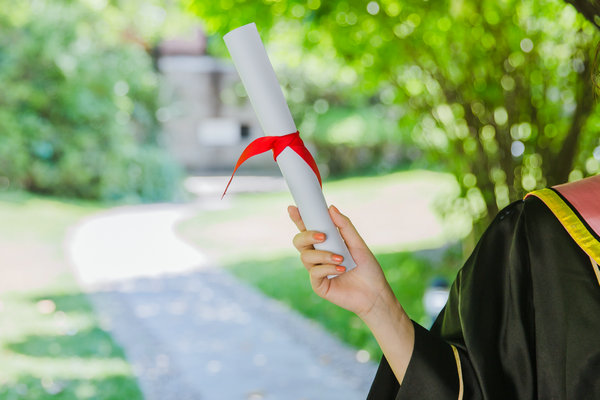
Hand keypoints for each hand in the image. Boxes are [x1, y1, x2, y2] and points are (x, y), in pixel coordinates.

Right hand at [288, 204, 394, 319]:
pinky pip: (314, 272)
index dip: (298, 219)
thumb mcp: (357, 243)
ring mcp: (316, 270)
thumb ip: (344, 226)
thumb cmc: (367, 268)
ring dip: (323, 255)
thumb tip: (331, 208)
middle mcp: (317, 256)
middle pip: (299, 241)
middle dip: (307, 236)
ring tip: (341, 258)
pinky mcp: (318, 284)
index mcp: (325, 244)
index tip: (293, 208)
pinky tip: (341, 269)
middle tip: (322, 236)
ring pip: (305, 256)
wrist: (375, 293)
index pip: (307, 229)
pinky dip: (327, 268)